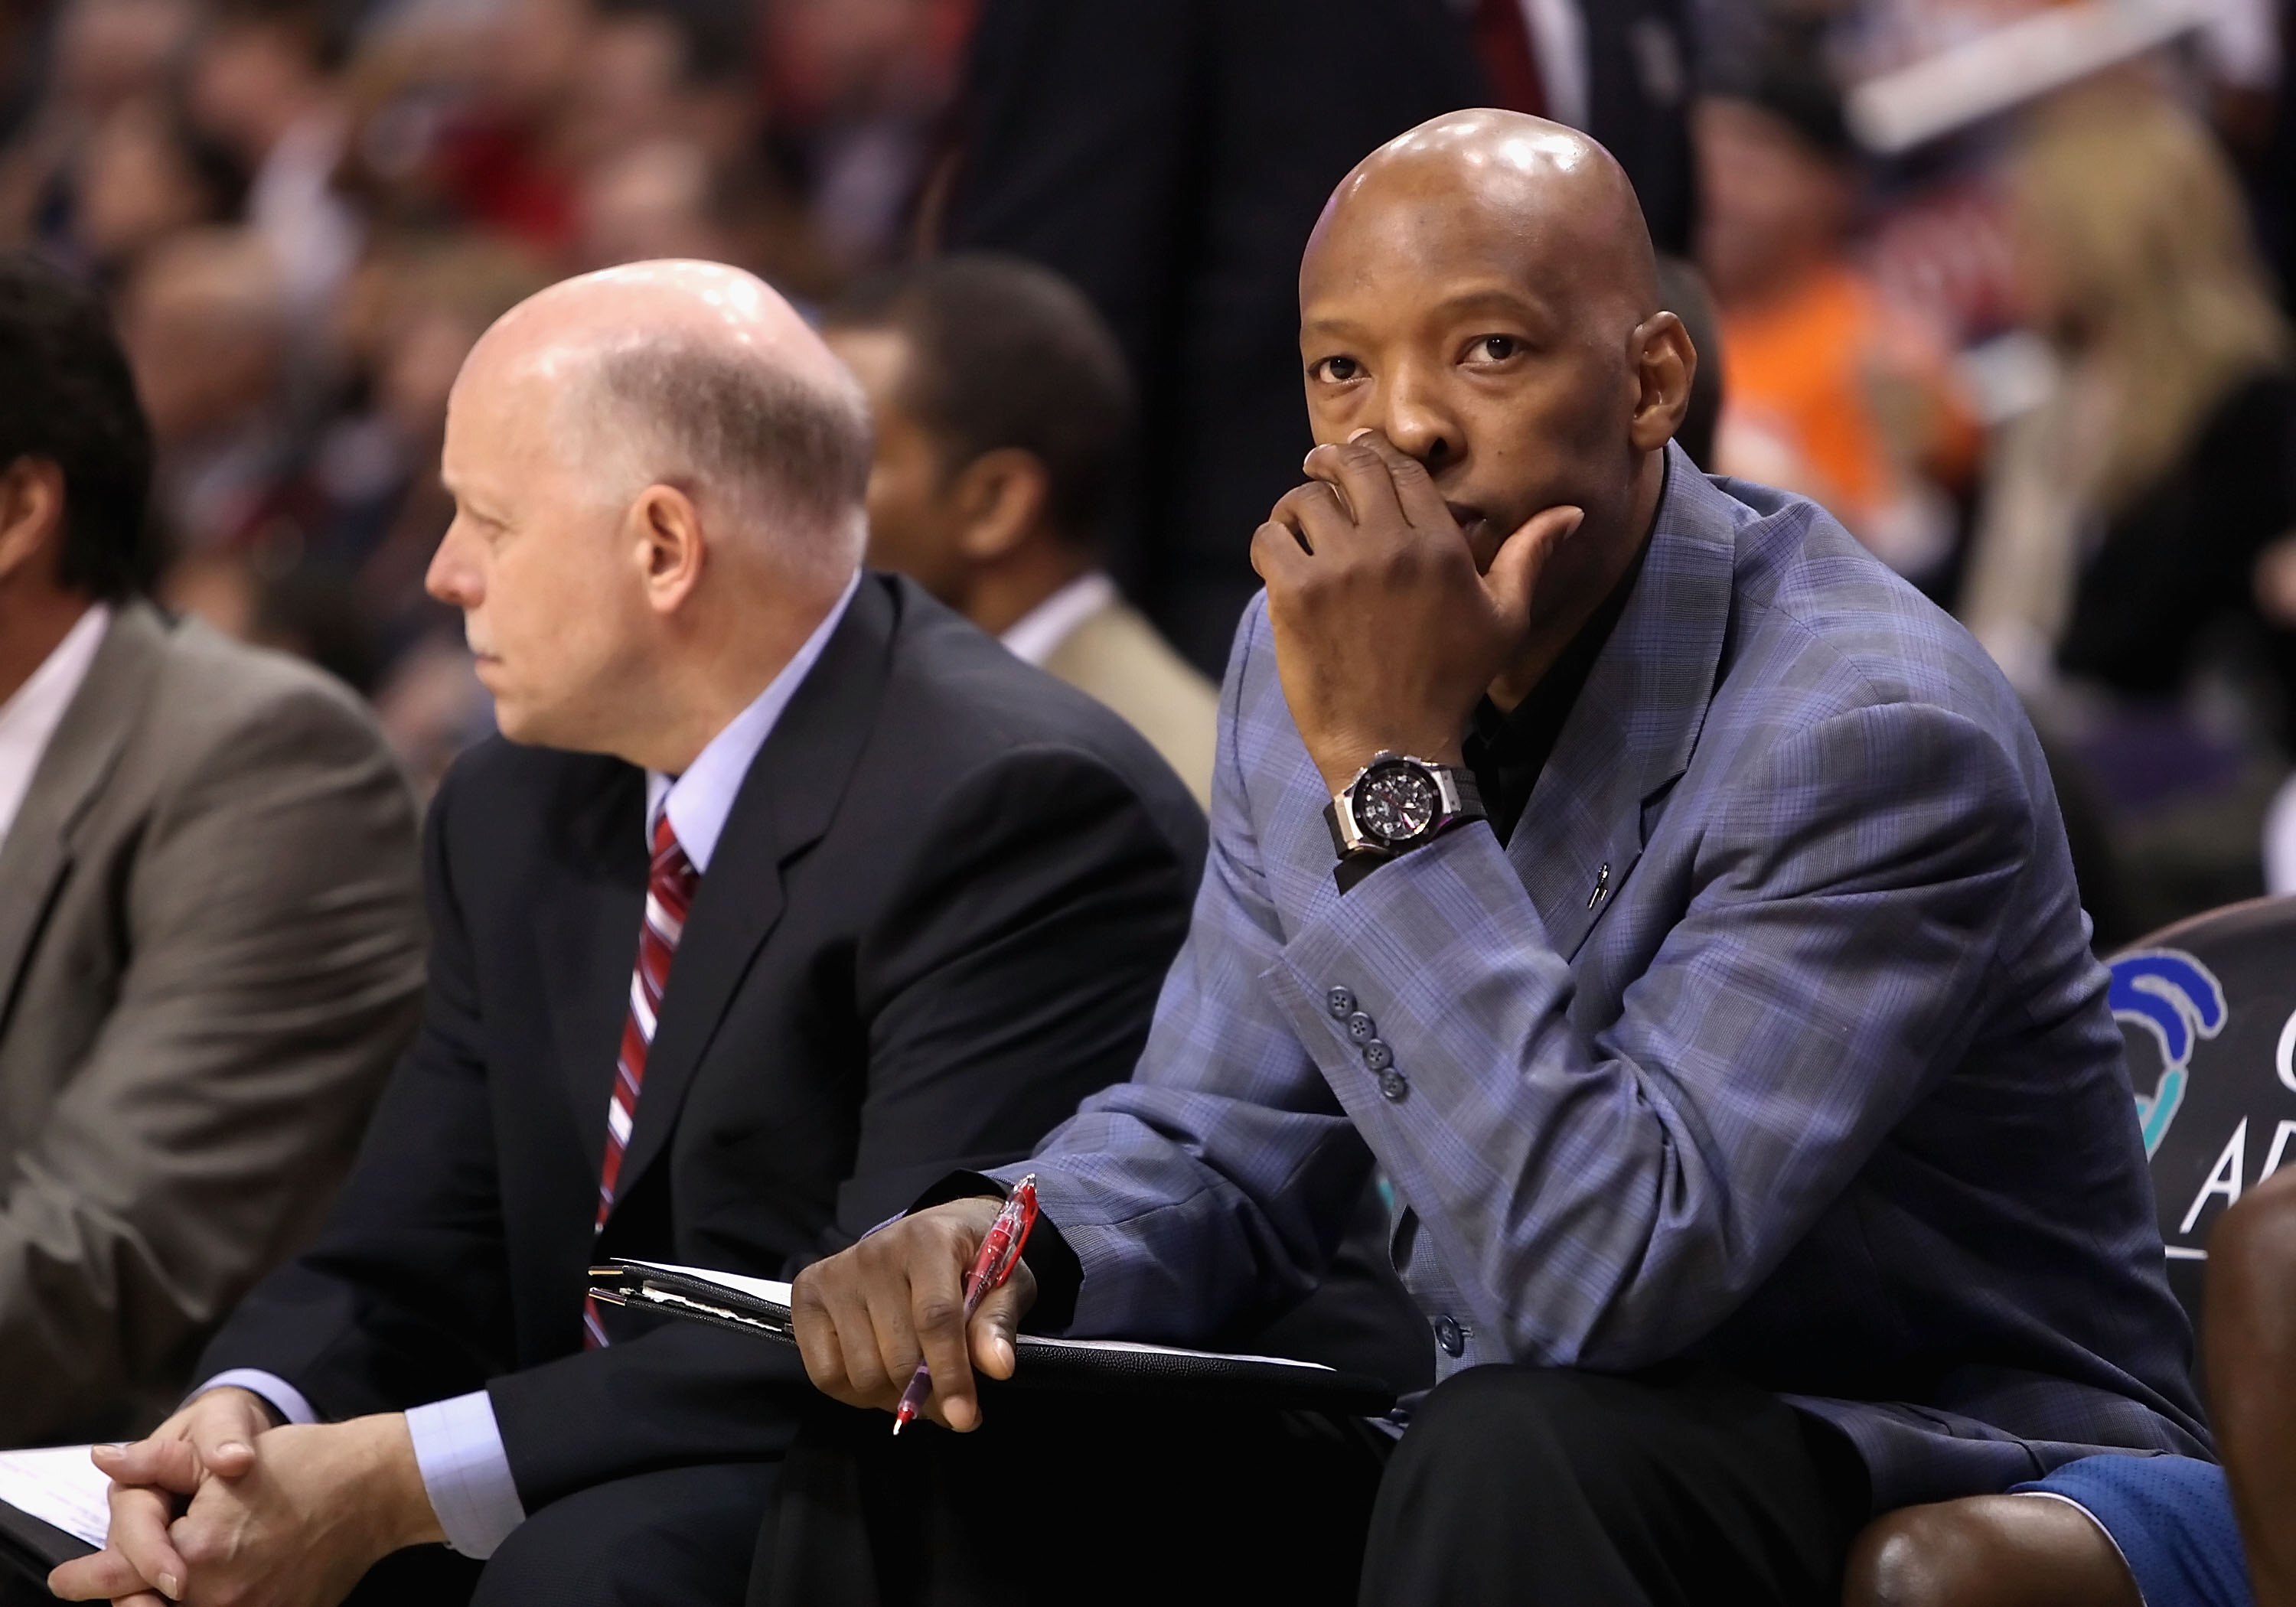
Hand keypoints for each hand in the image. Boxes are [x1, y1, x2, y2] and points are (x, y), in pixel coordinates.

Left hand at [51, 1412, 441, 1606]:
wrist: (377, 1488)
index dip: (89, 1578)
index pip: (122, 1573)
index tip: (70, 1581)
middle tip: (110, 1586)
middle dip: (130, 1591)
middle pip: (148, 1604)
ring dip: (168, 1600)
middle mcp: (219, 1596)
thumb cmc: (305, 1464)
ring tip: (164, 1586)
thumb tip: (107, 1458)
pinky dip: (215, 1602)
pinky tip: (220, 1586)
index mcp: (197, 1554)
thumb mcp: (224, 1458)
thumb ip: (158, 1466)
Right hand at [790, 1197, 1034, 1431]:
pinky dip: (857, 1393)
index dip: (951, 1375)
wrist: (938, 1231)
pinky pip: (827, 1374)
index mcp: (928, 1239)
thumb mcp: (1005, 1283)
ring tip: (920, 1386)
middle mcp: (874, 1253)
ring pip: (863, 1373)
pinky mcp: (808, 1296)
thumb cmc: (973, 1260)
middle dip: (930, 1396)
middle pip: (898, 1355)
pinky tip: (884, 1376)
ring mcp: (836, 1275)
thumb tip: (997, 1366)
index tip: (965, 1417)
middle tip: (953, 1405)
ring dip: (896, 1397)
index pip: (934, 1318)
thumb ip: (997, 1323)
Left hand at [1250, 429, 1581, 793]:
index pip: (1402, 469)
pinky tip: (1279, 558)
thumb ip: (1528, 556)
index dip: (1377, 453)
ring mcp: (1338, 569)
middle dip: (1333, 460)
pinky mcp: (1296, 595)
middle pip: (1352, 469)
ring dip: (1298, 504)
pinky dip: (1269, 541)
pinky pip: (1268, 539)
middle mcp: (1389, 546)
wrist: (1393, 746)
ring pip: (1304, 500)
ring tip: (1298, 522)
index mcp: (1440, 545)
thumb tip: (1569, 512)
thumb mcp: (1504, 620)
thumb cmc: (1451, 684)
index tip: (1360, 452)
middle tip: (1320, 467)